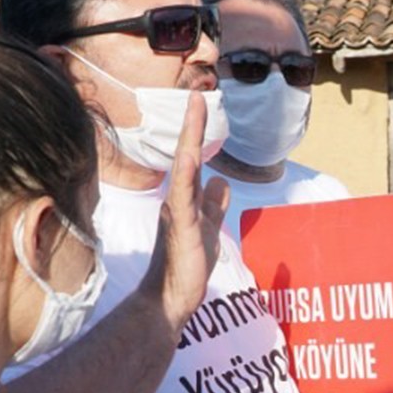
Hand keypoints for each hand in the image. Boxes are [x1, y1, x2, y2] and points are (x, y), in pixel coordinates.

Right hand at [142, 92, 229, 326]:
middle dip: (193, 125)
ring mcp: (178, 213)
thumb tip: (222, 180)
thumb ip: (214, 205)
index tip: (201, 103)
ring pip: (185, 170)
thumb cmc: (186, 264)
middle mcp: (178, 199)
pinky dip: (185, 177)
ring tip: (194, 110)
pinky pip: (183, 199)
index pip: (193, 159)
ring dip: (190, 140)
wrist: (170, 298)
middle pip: (187, 155)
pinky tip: (188, 158)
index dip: (198, 132)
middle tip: (197, 94)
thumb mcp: (207, 228)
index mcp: (185, 198)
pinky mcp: (181, 230)